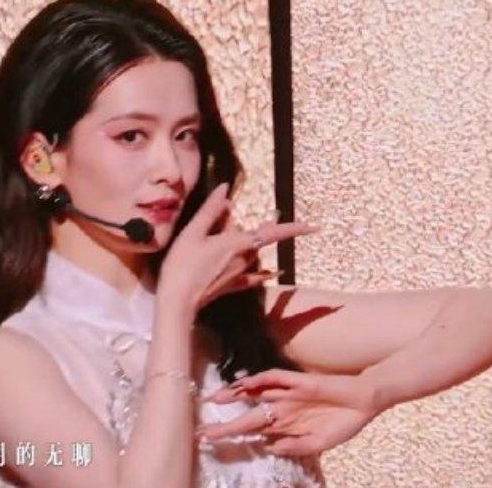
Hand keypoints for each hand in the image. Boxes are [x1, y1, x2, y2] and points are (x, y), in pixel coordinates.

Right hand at [157, 183, 317, 313]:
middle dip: (257, 227)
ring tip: (238, 231)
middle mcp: (244, 259)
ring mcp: (240, 274)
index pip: (272, 234)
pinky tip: (274, 272)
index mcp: (236, 243)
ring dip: (251, 241)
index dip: (294, 229)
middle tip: (253, 215)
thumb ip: (210, 210)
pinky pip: (255, 277)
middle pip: (257, 238)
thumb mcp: (192, 232)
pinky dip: (265, 272)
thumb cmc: (182, 265)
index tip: (314, 227)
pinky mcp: (234, 286)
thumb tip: (225, 189)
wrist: (177, 302)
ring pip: (253, 252)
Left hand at [196, 368, 383, 456]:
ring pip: (256, 392)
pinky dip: (260, 380)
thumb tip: (269, 448)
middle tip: (202, 432)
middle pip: (248, 415)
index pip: (253, 431)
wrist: (365, 403)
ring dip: (236, 395)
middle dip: (226, 424)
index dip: (233, 437)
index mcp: (285, 425)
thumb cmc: (343, 423)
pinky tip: (246, 384)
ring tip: (215, 400)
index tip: (209, 443)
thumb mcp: (318, 443)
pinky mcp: (298, 382)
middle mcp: (282, 409)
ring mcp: (288, 394)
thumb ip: (295, 447)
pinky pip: (276, 378)